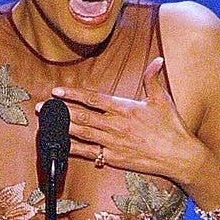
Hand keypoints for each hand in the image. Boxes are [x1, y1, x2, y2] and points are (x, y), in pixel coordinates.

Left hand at [50, 57, 197, 181]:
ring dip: (62, 128)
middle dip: (59, 111)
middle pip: (81, 116)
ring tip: (45, 123)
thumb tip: (156, 60)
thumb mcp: (161, 99)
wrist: (178, 156)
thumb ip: (152, 79)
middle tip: (41, 107)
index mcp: (124, 108)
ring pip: (82, 134)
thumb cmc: (171, 127)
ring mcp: (113, 143)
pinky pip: (89, 154)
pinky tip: (59, 147)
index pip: (93, 99)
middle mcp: (115, 125)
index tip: (57, 90)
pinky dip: (73, 150)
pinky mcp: (114, 159)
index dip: (73, 94)